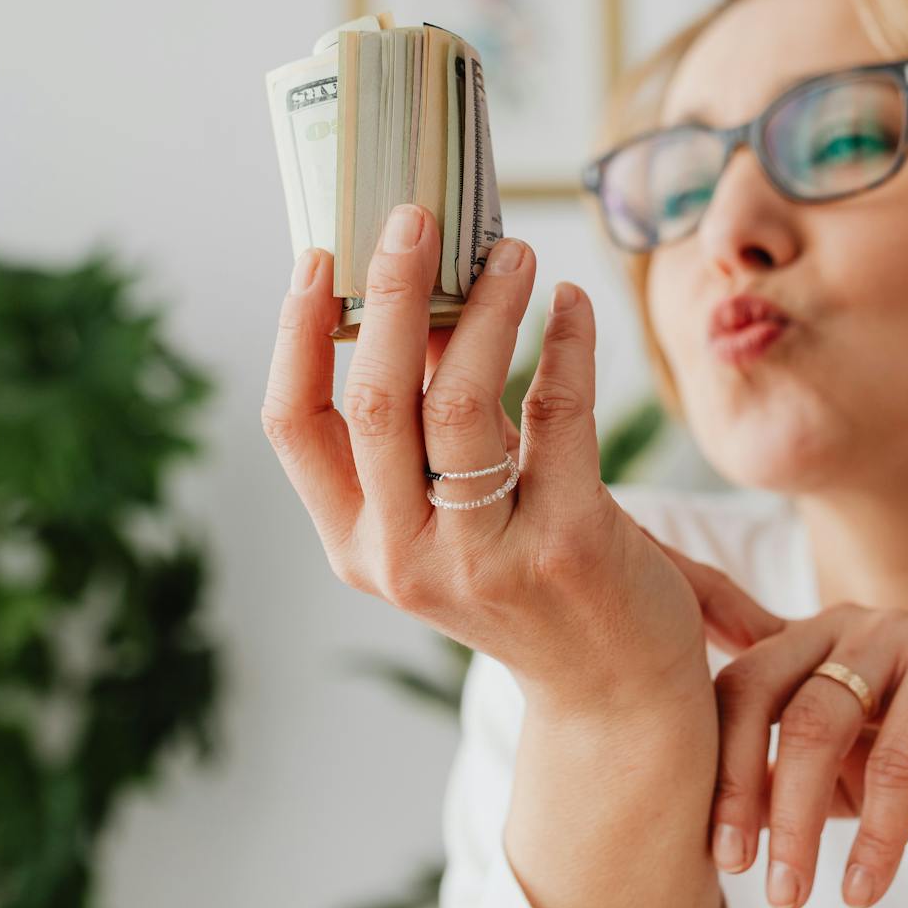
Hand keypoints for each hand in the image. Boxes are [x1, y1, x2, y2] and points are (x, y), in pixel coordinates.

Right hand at [262, 204, 708, 711]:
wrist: (615, 692)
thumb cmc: (525, 577)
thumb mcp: (448, 515)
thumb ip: (422, 427)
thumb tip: (417, 296)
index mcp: (356, 542)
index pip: (292, 425)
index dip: (295, 332)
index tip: (318, 254)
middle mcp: (403, 556)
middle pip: (373, 397)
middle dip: (388, 290)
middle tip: (415, 215)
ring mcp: (483, 557)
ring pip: (459, 401)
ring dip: (485, 307)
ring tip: (514, 251)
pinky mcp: (567, 545)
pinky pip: (558, 414)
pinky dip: (566, 343)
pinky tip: (573, 304)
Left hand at [648, 535, 907, 907]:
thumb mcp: (856, 766)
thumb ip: (793, 776)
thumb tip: (728, 821)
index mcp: (809, 640)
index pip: (735, 691)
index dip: (715, 768)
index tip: (714, 851)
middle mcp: (845, 625)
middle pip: (763, 700)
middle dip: (742, 793)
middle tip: (739, 873)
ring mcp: (901, 634)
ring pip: (820, 724)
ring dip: (799, 820)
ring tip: (796, 894)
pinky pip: (901, 754)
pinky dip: (878, 829)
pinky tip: (864, 885)